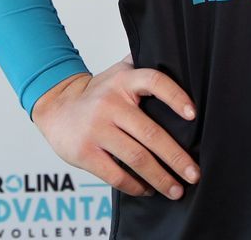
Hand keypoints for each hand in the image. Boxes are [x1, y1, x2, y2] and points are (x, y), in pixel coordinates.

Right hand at [31, 53, 200, 199]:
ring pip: (136, 158)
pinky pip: (116, 174)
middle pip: (151, 133)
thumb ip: (143, 66)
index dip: (176, 97)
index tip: (193, 115)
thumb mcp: (119, 71)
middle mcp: (111, 102)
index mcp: (124, 80)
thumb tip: (179, 59)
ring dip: (160, 178)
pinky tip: (148, 190)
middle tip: (194, 174)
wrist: (56, 106)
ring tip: (176, 190)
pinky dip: (136, 186)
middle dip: (176, 157)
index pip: (155, 82)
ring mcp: (97, 129)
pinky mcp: (85, 152)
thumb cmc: (98, 91)